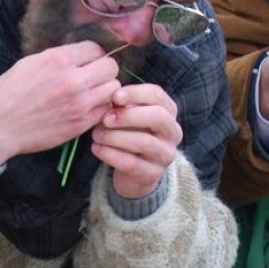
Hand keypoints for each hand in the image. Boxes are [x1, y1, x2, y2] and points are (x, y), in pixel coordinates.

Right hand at [0, 41, 120, 163]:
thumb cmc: (8, 93)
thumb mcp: (29, 63)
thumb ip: (58, 57)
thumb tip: (80, 55)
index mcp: (58, 60)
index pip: (95, 48)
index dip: (92, 54)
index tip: (87, 60)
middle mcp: (73, 81)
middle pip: (111, 67)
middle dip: (104, 68)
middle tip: (94, 75)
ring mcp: (79, 104)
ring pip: (113, 88)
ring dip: (105, 88)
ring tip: (92, 91)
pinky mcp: (80, 125)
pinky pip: (105, 110)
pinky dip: (100, 107)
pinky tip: (87, 107)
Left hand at [91, 84, 182, 199]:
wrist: (133, 172)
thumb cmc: (130, 133)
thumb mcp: (128, 116)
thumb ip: (123, 106)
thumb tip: (111, 98)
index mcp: (169, 111)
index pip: (156, 95)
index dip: (135, 93)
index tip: (114, 96)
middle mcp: (173, 132)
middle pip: (157, 117)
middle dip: (128, 116)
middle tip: (105, 119)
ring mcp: (165, 154)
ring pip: (144, 142)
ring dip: (115, 137)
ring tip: (96, 135)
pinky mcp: (153, 174)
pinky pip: (132, 163)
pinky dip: (111, 154)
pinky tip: (97, 148)